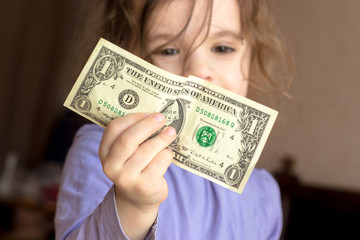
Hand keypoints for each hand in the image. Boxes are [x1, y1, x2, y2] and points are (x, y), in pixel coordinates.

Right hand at [98, 112, 175, 238]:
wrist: (138, 199)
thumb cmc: (135, 166)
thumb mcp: (126, 153)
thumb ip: (133, 135)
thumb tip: (154, 114)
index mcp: (104, 152)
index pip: (114, 128)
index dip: (133, 118)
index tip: (149, 113)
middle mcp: (111, 166)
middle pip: (128, 139)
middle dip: (148, 125)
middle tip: (162, 118)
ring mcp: (126, 178)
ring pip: (147, 150)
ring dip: (162, 138)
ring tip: (171, 133)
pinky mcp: (143, 186)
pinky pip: (159, 162)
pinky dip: (167, 154)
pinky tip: (168, 153)